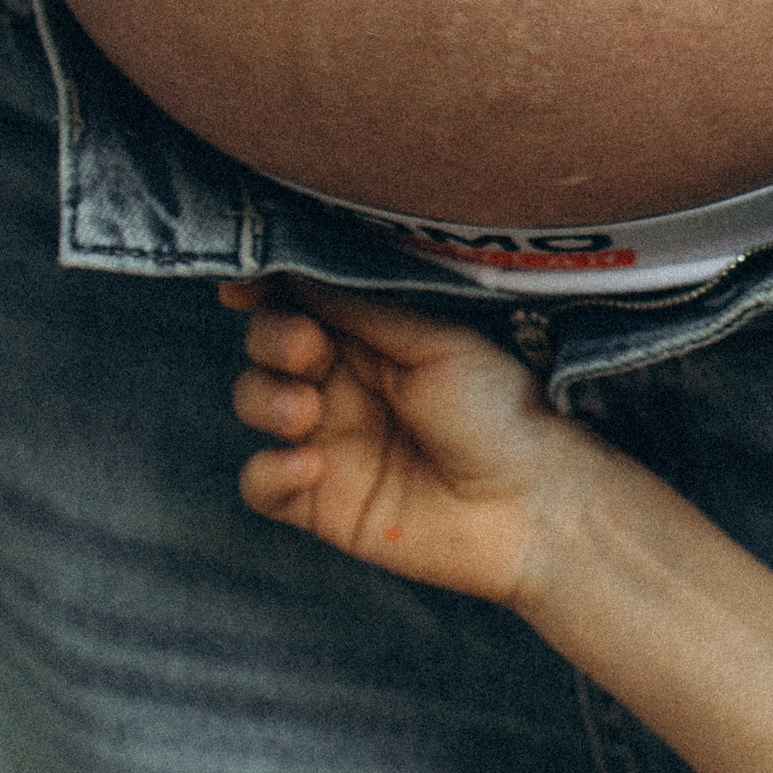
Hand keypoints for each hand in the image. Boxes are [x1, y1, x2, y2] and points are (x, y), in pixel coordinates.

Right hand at [225, 278, 591, 606]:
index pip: (302, 302)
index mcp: (373, 338)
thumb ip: (360, 308)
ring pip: (254, 402)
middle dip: (271, 339)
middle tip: (306, 350)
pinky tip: (310, 467)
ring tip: (307, 412)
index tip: (244, 288)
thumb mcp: (434, 343)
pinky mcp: (320, 502)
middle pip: (266, 345)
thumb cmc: (498, 413)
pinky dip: (269, 471)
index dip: (266, 290)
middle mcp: (344, 383)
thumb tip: (292, 267)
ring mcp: (328, 441)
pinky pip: (259, 482)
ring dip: (264, 398)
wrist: (529, 505)